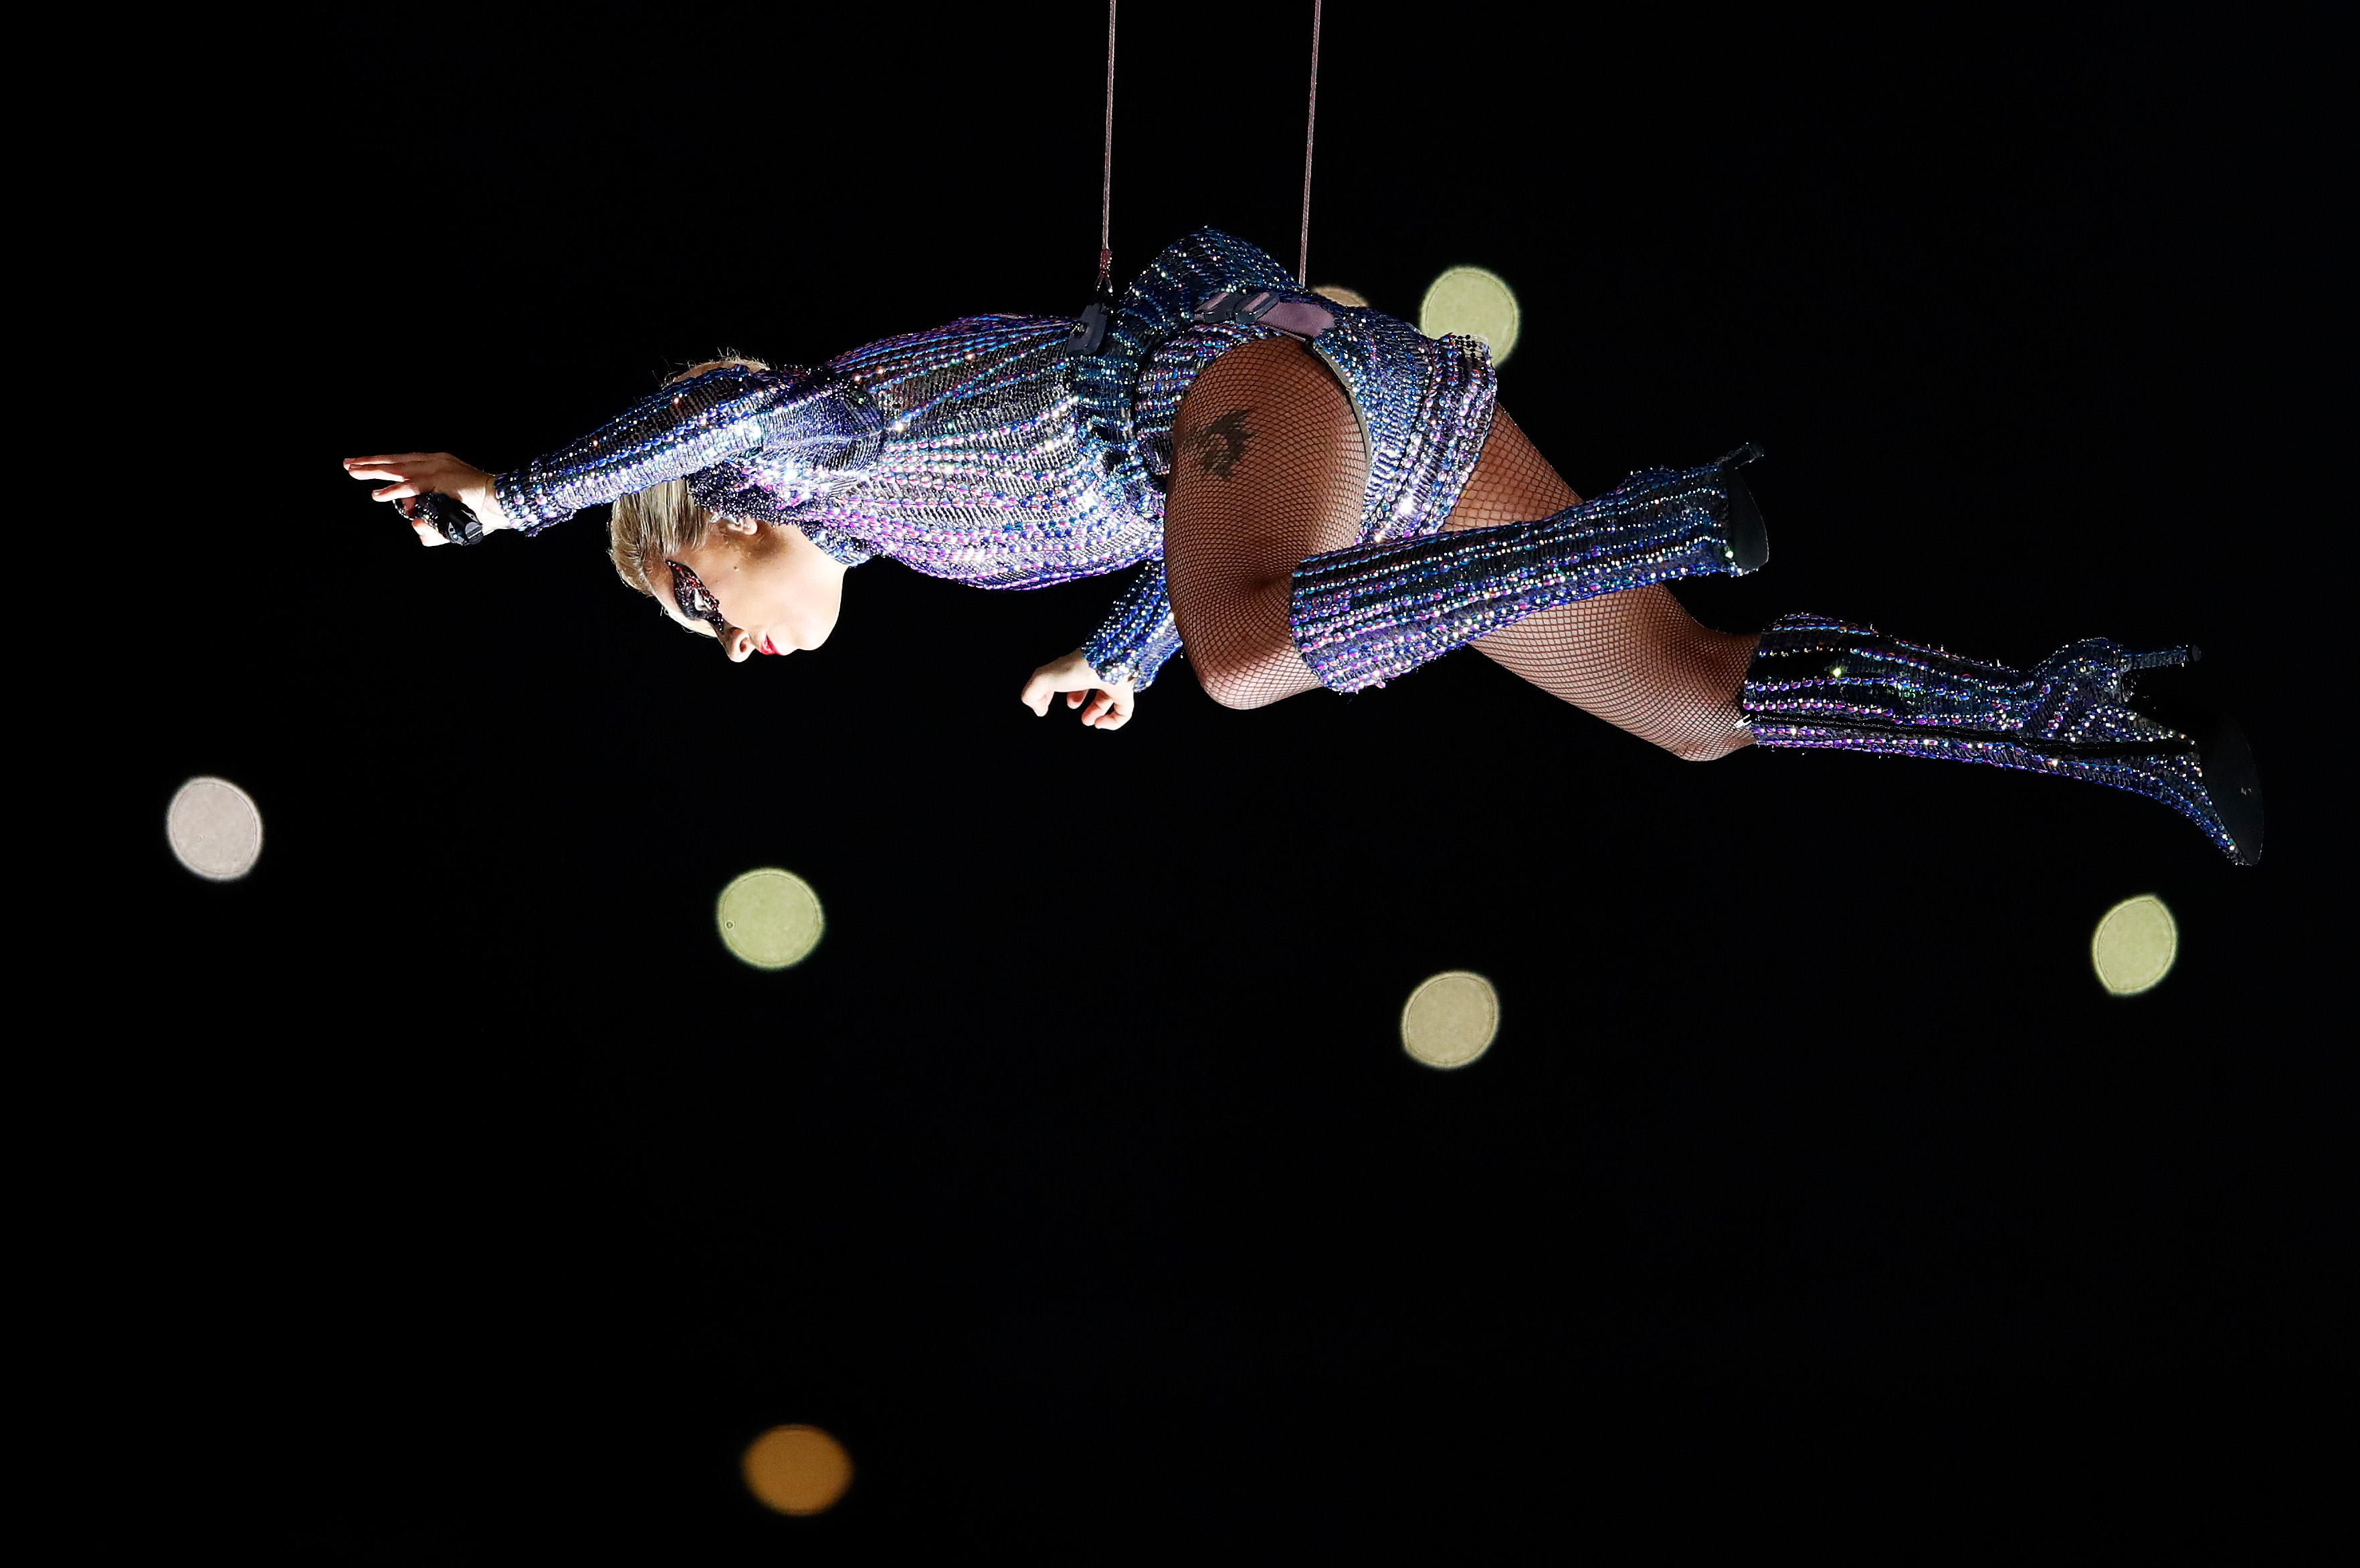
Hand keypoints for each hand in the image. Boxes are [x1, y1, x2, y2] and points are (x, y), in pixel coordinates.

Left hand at [342, 451, 508, 545]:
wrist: (502, 501)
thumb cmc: (482, 509)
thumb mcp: (452, 511)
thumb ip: (431, 522)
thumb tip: (414, 527)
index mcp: (440, 464)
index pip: (405, 462)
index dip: (384, 463)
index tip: (365, 465)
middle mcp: (435, 461)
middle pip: (396, 461)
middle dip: (370, 463)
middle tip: (349, 464)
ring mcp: (437, 469)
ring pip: (398, 468)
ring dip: (374, 471)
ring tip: (354, 472)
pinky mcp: (440, 480)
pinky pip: (412, 485)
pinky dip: (394, 491)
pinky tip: (377, 495)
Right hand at [1020, 649, 1136, 729]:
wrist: (1104, 665)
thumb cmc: (1074, 670)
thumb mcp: (1042, 679)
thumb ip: (1032, 694)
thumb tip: (1039, 709)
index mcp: (1073, 668)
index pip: (1064, 676)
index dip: (1054, 689)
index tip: (1046, 703)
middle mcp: (1094, 673)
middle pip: (1086, 685)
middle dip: (1079, 699)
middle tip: (1073, 707)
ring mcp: (1112, 683)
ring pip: (1106, 699)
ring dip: (1095, 712)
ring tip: (1088, 721)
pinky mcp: (1125, 694)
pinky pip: (1123, 712)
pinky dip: (1112, 723)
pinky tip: (1100, 724)